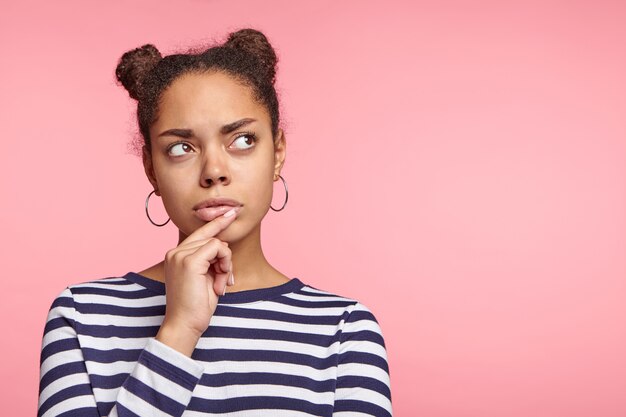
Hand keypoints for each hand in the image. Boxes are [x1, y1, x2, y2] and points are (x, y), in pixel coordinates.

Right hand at [156, 208, 238, 355]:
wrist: (185, 324)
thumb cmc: (196, 306)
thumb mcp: (206, 278)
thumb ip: (210, 260)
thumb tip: (223, 244)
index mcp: (176, 255)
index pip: (200, 233)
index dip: (217, 222)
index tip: (230, 213)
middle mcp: (175, 252)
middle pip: (212, 239)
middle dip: (225, 259)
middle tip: (223, 281)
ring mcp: (180, 255)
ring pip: (217, 243)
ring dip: (226, 264)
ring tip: (219, 284)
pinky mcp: (189, 261)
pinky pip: (218, 248)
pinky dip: (225, 264)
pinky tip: (219, 282)